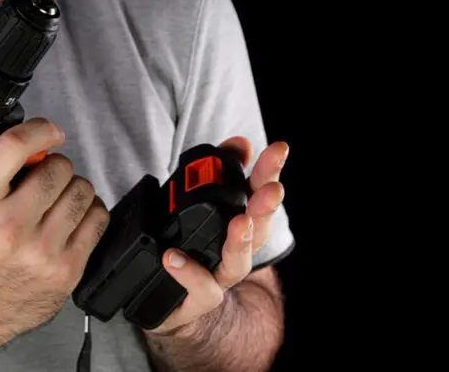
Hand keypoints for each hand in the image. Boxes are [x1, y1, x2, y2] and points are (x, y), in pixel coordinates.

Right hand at [0, 118, 110, 347]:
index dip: (39, 130)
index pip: (13, 148)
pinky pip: (98, 219)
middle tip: (47, 179)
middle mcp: (9, 228)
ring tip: (59, 200)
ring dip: (74, 188)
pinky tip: (72, 219)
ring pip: (82, 190)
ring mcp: (42, 251)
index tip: (49, 132)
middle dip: (56, 167)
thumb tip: (26, 138)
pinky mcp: (67, 268)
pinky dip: (89, 212)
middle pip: (58, 168)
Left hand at [146, 137, 288, 334]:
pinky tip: (172, 257)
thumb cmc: (189, 248)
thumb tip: (240, 145)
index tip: (278, 149)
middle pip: (258, 228)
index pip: (260, 194)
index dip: (269, 171)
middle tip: (272, 189)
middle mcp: (236, 251)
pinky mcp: (199, 299)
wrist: (170, 303)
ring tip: (239, 222)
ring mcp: (220, 277)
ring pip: (238, 263)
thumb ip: (218, 171)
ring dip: (241, 241)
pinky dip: (189, 272)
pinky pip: (201, 288)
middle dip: (265, 206)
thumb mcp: (198, 204)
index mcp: (239, 222)